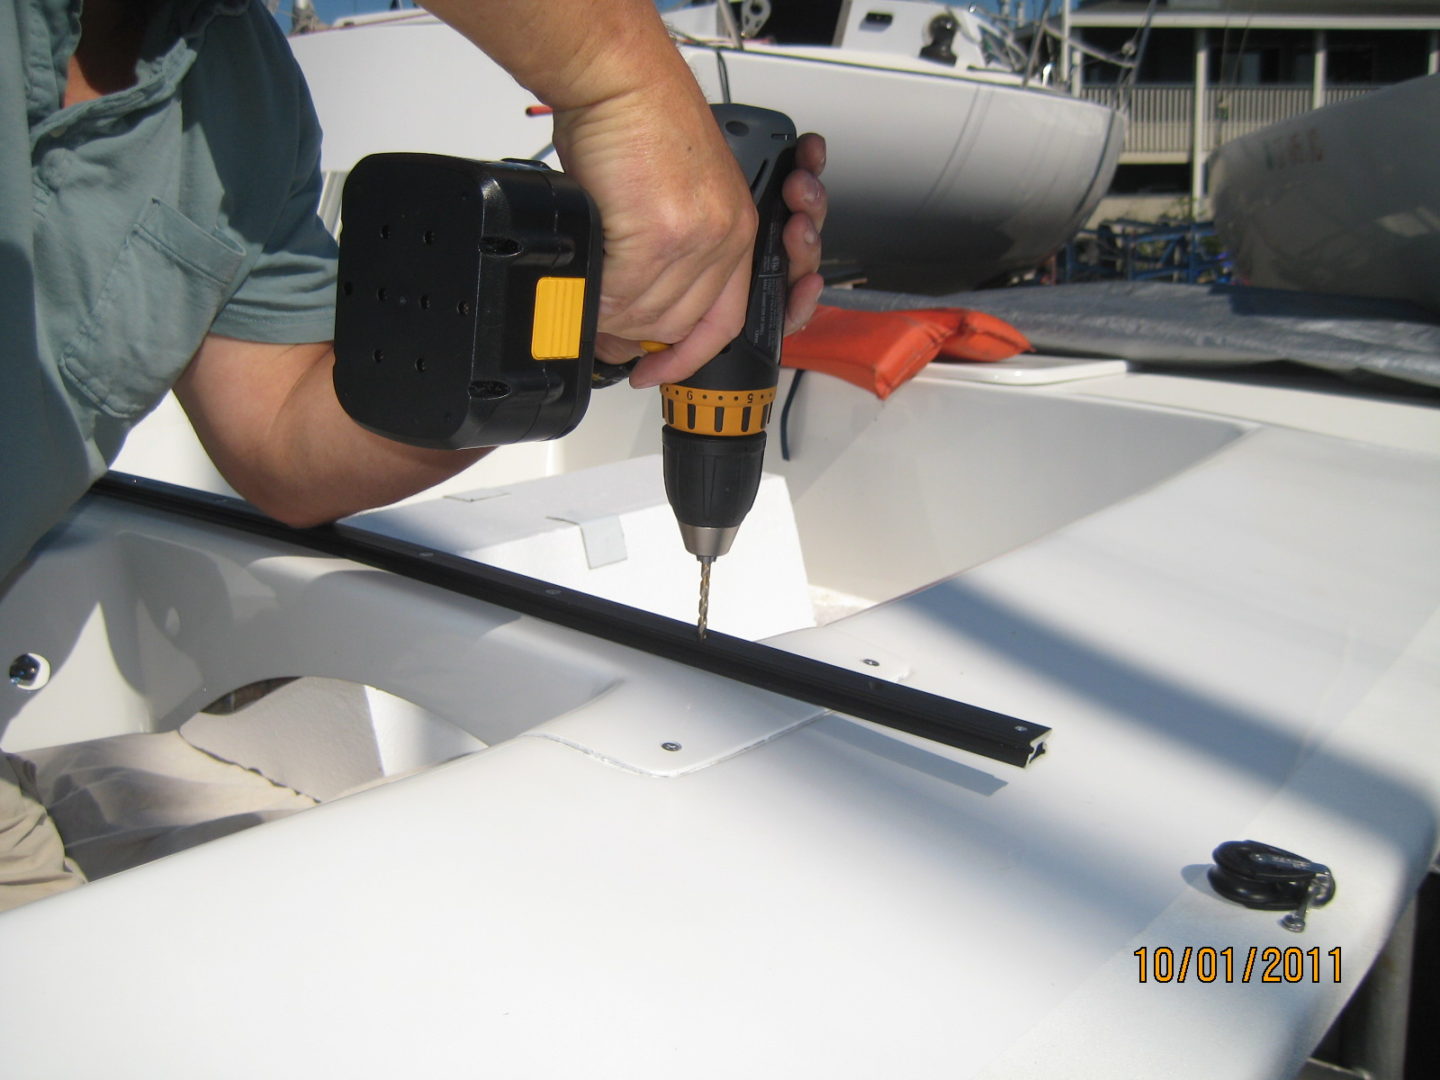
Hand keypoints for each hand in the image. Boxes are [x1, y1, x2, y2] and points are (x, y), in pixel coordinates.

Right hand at [579, 124, 827, 388]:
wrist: (620, 81)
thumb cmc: (640, 123)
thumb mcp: (673, 196)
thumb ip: (664, 256)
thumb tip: (629, 306)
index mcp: (735, 230)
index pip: (726, 320)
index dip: (689, 356)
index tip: (657, 372)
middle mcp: (725, 238)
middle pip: (679, 324)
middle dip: (634, 335)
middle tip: (600, 324)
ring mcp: (697, 239)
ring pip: (648, 316)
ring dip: (610, 317)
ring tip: (586, 297)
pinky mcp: (662, 235)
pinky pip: (622, 295)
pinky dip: (597, 300)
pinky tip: (583, 285)